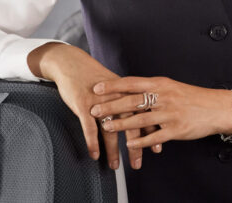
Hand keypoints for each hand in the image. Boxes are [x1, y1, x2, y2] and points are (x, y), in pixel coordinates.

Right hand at [29, 43, 145, 169]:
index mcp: (128, 93)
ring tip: (115, 166)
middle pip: (131, 125)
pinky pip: (89, 127)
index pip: (145, 116)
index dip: (152, 133)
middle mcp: (118, 98)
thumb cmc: (96, 78)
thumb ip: (130, 100)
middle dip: (136, 147)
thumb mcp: (116, 87)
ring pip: (110, 129)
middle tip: (137, 165)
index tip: (158, 148)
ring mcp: (100, 102)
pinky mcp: (83, 105)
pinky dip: (92, 142)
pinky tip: (94, 155)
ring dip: (113, 150)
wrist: (73, 64)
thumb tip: (145, 115)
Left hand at [91, 76, 231, 150]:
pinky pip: (154, 136)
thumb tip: (131, 90)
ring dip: (121, 124)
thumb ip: (153, 89)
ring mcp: (170, 114)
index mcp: (162, 84)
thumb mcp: (173, 87)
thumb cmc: (193, 97)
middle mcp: (165, 97)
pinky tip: (129, 143)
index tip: (97, 88)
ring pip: (140, 119)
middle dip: (111, 105)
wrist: (217, 108)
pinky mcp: (177, 129)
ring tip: (106, 127)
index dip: (113, 86)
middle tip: (94, 109)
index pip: (133, 83)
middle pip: (133, 101)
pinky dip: (140, 141)